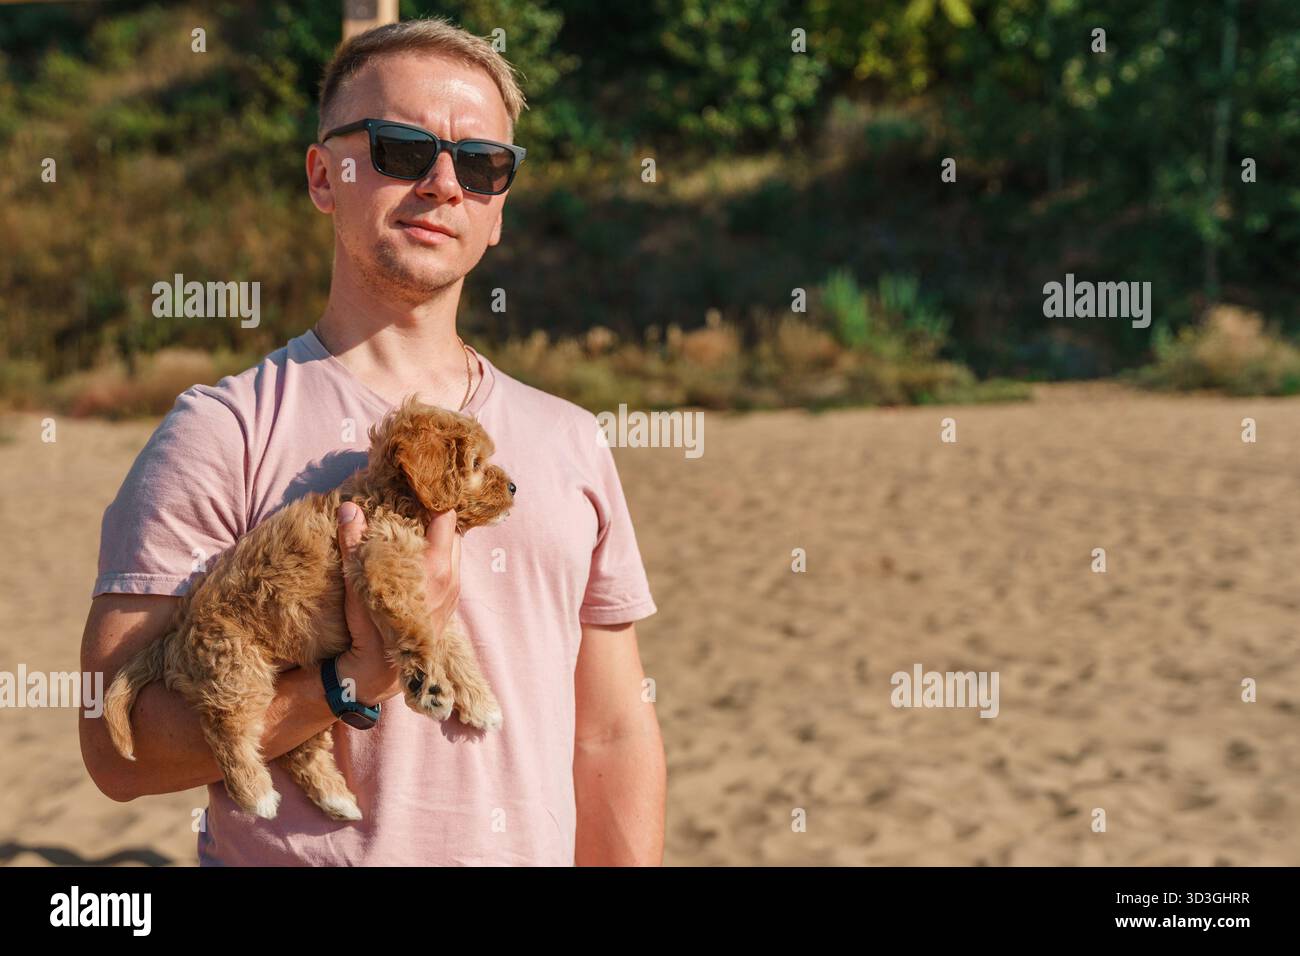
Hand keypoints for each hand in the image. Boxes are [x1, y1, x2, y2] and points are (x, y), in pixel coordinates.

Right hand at [333, 501, 461, 706]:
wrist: (380, 670)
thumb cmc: (370, 626)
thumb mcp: (357, 581)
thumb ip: (353, 542)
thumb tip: (349, 507)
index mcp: (435, 567)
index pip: (447, 518)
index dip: (436, 499)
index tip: (422, 486)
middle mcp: (451, 578)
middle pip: (454, 533)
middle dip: (438, 517)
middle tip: (417, 503)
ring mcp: (453, 593)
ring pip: (454, 553)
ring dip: (439, 538)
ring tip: (417, 526)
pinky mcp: (450, 606)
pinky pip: (451, 570)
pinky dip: (439, 558)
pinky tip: (420, 555)